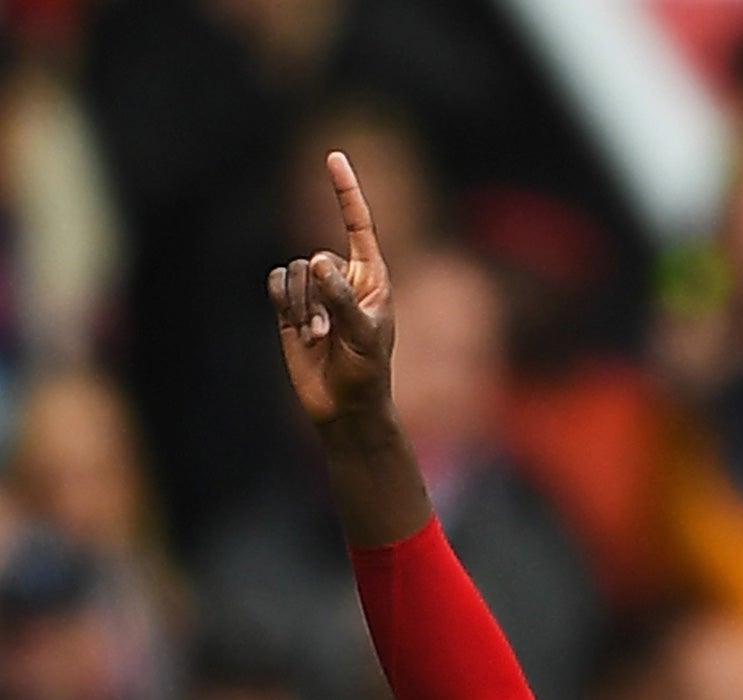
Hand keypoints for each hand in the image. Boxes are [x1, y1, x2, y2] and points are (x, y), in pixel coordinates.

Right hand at [269, 151, 393, 426]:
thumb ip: (341, 298)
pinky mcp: (290, 306)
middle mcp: (343, 277)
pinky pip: (275, 282)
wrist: (343, 405)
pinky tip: (299, 331)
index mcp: (372, 276)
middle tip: (333, 333)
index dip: (345, 190)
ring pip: (293, 271)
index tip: (333, 156)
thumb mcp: (363, 335)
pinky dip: (283, 305)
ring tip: (320, 338)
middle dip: (319, 295)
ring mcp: (316, 291)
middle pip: (315, 256)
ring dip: (301, 307)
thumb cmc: (366, 372)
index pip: (358, 223)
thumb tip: (317, 262)